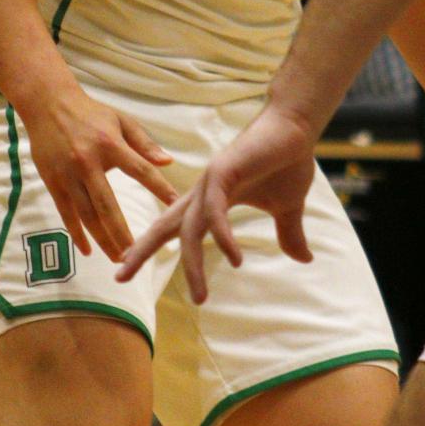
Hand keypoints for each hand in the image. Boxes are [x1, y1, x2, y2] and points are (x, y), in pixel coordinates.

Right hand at [21, 83, 174, 261]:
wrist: (48, 104)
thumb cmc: (91, 113)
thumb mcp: (121, 121)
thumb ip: (144, 143)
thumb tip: (168, 162)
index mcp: (110, 144)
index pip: (141, 170)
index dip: (159, 188)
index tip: (175, 205)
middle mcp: (88, 162)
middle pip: (108, 206)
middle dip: (123, 233)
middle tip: (137, 254)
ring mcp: (68, 175)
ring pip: (87, 215)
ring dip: (103, 240)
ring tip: (119, 258)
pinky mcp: (53, 182)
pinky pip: (66, 214)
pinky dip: (77, 234)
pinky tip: (87, 250)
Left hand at [117, 102, 315, 302]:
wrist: (297, 127)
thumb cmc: (288, 161)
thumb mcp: (288, 208)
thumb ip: (289, 234)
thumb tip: (304, 259)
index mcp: (209, 200)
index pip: (172, 227)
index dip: (149, 245)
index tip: (126, 266)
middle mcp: (202, 192)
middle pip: (164, 227)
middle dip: (141, 251)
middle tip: (120, 276)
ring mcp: (210, 182)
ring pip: (189, 229)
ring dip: (192, 265)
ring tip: (200, 297)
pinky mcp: (223, 172)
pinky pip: (215, 211)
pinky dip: (221, 237)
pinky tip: (233, 258)